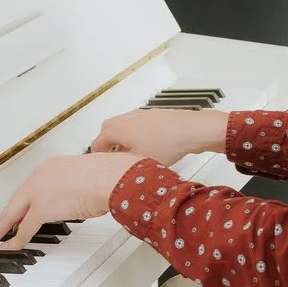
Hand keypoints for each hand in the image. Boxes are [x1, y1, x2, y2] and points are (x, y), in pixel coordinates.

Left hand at [0, 152, 139, 248]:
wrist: (111, 177)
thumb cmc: (109, 176)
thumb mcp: (88, 177)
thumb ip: (77, 187)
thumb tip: (81, 198)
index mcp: (50, 167)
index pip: (29, 189)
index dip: (19, 205)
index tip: (14, 214)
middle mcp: (40, 176)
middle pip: (14, 201)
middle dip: (1, 218)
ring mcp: (38, 192)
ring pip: (12, 215)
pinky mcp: (42, 208)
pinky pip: (24, 228)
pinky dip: (15, 240)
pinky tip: (8, 247)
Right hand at [90, 107, 226, 166]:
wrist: (191, 130)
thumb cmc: (167, 142)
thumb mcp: (137, 162)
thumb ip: (120, 166)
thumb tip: (114, 172)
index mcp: (114, 128)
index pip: (96, 145)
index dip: (99, 160)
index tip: (102, 167)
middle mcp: (124, 118)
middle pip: (108, 136)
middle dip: (110, 150)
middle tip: (116, 163)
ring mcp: (138, 115)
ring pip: (123, 131)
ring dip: (124, 144)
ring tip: (133, 158)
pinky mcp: (151, 116)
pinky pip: (136, 128)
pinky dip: (137, 138)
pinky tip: (149, 149)